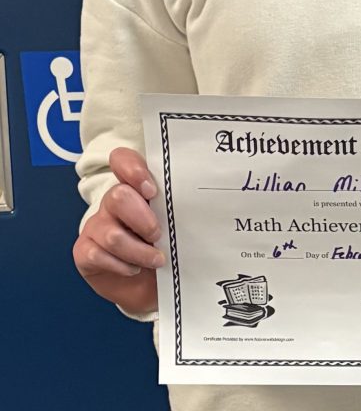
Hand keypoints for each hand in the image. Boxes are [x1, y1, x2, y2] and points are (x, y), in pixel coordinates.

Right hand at [73, 147, 162, 313]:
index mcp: (134, 187)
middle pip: (117, 196)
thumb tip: (189, 202)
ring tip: (156, 259)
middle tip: (158, 235)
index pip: (122, 160)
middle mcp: (112, 202)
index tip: (151, 191)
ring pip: (112, 234)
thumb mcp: (173, 224)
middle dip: (142, 219)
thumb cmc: (165, 248)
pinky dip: (122, 265)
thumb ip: (173, 207)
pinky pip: (99, 255)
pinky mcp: (84, 251)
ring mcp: (96, 226)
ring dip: (139, 251)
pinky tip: (134, 269)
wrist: (150, 287)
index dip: (132, 169)